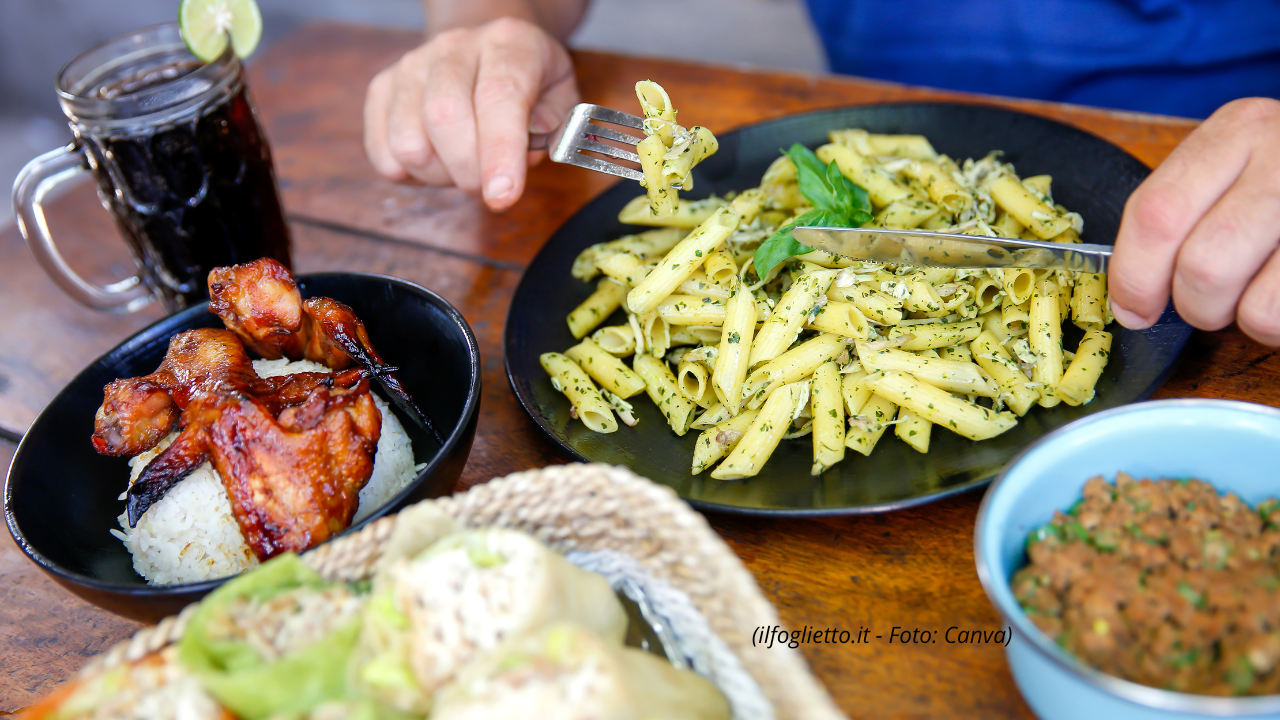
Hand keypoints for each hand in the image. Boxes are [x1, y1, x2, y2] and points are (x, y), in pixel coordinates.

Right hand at [363, 17, 578, 209]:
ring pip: (408, 143)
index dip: (500, 152)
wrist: (484, 49)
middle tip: (488, 185)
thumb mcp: (561, 94)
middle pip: (444, 117)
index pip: (499, 96)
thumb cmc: (528, 80)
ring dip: (439, 176)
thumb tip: (526, 154)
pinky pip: (383, 153)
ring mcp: (411, 66)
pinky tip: (437, 160)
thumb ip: (555, 126)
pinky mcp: (382, 89)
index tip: (502, 195)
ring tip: (462, 165)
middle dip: (468, 171)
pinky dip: (411, 174)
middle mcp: (454, 48)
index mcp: (507, 43)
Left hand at [1108, 97, 1279, 343]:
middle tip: (1213, 302)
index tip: (1134, 309)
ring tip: (1267, 295)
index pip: (1156, 214)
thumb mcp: (1242, 164)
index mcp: (1240, 131)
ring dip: (1252, 324)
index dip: (1133, 277)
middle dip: (1196, 307)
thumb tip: (1132, 300)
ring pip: (1256, 310)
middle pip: (1201, 268)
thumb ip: (1184, 211)